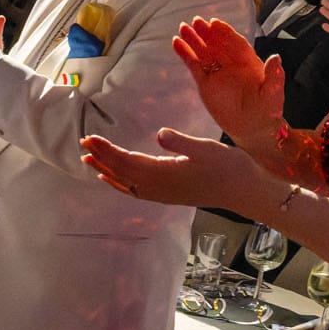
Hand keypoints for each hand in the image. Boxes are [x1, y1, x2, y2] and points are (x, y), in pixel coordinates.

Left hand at [79, 127, 273, 211]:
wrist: (244, 192)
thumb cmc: (228, 167)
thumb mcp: (205, 148)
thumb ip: (180, 142)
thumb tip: (160, 134)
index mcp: (162, 174)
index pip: (125, 161)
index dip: (106, 149)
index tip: (90, 138)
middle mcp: (157, 188)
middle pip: (120, 171)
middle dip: (101, 157)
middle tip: (83, 142)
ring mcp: (161, 194)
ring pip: (125, 183)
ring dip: (106, 170)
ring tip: (88, 158)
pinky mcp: (167, 196)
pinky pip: (135, 191)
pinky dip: (119, 183)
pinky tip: (112, 179)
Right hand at [173, 16, 283, 151]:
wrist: (253, 129)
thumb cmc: (266, 111)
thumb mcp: (273, 94)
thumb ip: (274, 76)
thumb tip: (276, 57)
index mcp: (248, 63)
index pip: (235, 44)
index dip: (225, 33)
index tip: (215, 23)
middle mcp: (231, 65)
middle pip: (217, 44)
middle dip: (206, 33)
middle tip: (195, 22)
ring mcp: (217, 73)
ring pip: (203, 52)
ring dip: (193, 40)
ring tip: (182, 28)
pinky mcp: (205, 84)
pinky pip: (194, 66)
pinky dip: (185, 54)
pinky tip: (176, 43)